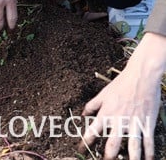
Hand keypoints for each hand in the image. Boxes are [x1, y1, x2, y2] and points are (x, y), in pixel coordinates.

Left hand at [81, 32, 165, 158]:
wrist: (141, 77)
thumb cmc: (121, 84)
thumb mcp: (102, 94)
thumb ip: (92, 105)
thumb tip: (83, 114)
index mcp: (106, 114)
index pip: (92, 132)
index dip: (85, 143)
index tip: (80, 150)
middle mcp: (119, 121)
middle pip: (111, 145)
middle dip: (108, 157)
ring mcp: (134, 124)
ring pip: (132, 147)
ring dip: (130, 159)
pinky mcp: (147, 123)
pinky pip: (148, 142)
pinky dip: (149, 153)